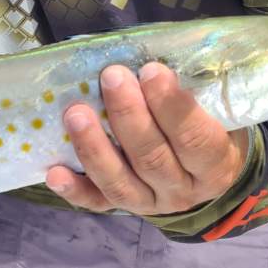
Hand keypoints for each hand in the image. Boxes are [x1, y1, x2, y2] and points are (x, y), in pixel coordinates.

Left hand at [46, 62, 248, 215]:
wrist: (204, 176)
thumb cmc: (208, 130)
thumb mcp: (214, 113)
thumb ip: (190, 93)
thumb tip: (151, 60)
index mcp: (214, 166)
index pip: (196, 139)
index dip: (173, 106)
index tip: (152, 70)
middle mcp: (182, 190)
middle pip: (153, 158)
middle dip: (128, 116)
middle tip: (110, 77)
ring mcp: (149, 203)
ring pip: (120, 182)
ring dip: (95, 147)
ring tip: (75, 114)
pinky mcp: (121, 207)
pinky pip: (96, 202)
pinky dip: (74, 190)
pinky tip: (53, 173)